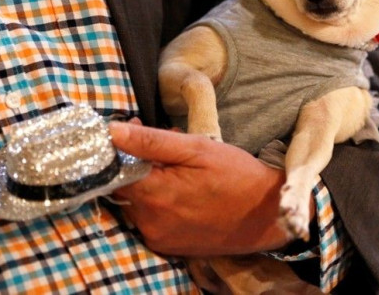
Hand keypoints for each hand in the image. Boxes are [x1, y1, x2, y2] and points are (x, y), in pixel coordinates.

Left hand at [109, 121, 292, 256]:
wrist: (267, 215)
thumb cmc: (236, 175)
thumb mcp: (197, 149)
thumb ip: (151, 141)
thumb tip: (112, 131)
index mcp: (155, 196)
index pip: (112, 173)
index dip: (120, 151)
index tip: (136, 133)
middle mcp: (150, 223)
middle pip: (124, 188)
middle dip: (138, 166)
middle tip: (168, 149)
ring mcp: (158, 238)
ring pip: (136, 204)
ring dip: (149, 185)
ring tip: (179, 171)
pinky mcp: (168, 247)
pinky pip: (149, 219)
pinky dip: (158, 203)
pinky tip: (182, 192)